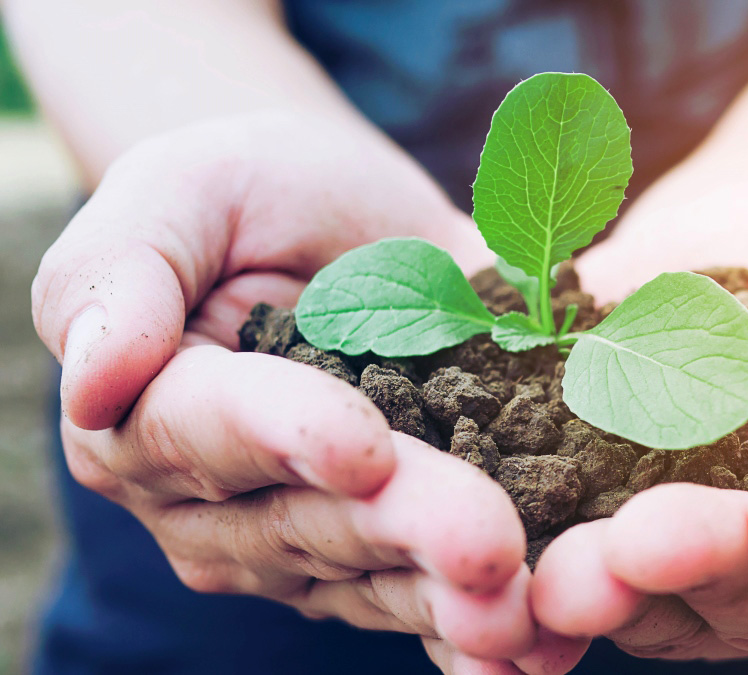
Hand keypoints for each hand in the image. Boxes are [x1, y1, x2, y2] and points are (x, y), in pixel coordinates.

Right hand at [31, 112, 580, 669]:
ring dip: (452, 603)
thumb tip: (92, 381)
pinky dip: (482, 630)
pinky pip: (430, 595)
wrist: (337, 219)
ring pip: (380, 575)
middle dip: (405, 531)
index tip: (363, 450)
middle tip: (488, 547)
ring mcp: (313, 537)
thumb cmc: (248, 192)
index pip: (216, 430)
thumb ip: (120, 275)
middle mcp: (224, 501)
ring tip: (522, 619)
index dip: (289, 438)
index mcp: (155, 415)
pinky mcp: (392, 549)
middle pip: (315, 519)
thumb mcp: (178, 192)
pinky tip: (537, 653)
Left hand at [530, 161, 747, 660]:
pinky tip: (512, 575)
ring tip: (563, 575)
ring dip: (622, 597)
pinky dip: (558, 587)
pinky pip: (601, 581)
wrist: (735, 234)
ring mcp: (718, 563)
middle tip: (644, 542)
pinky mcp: (627, 543)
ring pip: (682, 608)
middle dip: (711, 567)